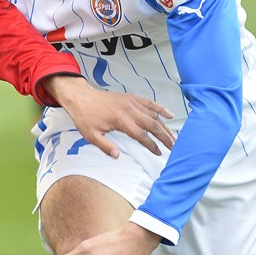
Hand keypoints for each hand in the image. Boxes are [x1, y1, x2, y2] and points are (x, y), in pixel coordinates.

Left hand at [45, 75, 173, 157]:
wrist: (81, 98)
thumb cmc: (85, 117)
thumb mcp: (91, 135)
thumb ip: (105, 146)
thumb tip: (117, 156)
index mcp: (120, 120)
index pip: (141, 135)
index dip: (151, 145)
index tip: (158, 153)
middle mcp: (129, 110)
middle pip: (152, 124)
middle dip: (164, 136)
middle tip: (174, 147)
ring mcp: (131, 102)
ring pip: (153, 114)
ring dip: (165, 126)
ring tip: (174, 136)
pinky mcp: (131, 98)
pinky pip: (149, 102)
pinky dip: (160, 108)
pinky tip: (170, 115)